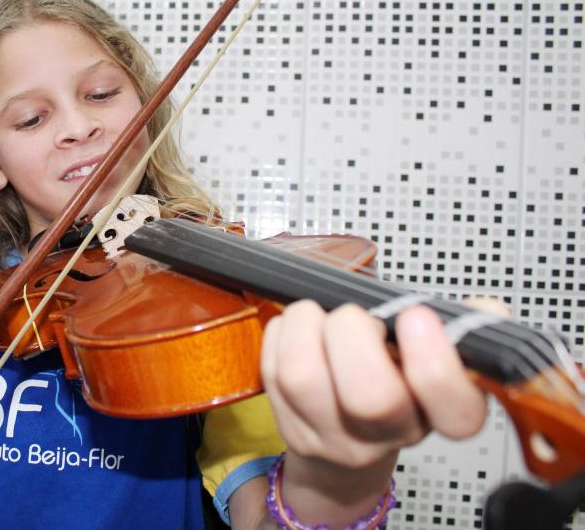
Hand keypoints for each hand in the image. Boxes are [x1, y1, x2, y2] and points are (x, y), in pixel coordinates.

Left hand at [258, 298, 505, 521]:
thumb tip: (484, 311)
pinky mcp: (291, 429)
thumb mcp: (437, 358)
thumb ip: (460, 328)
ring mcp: (336, 437)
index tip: (415, 318)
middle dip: (352, 332)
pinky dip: (281, 333)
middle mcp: (390, 433)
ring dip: (305, 325)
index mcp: (438, 412)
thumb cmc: (394, 385)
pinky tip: (298, 331)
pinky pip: (272, 369)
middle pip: (368, 396)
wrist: (348, 446)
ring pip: (303, 377)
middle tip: (353, 315)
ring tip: (318, 315)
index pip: (455, 409)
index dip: (435, 362)